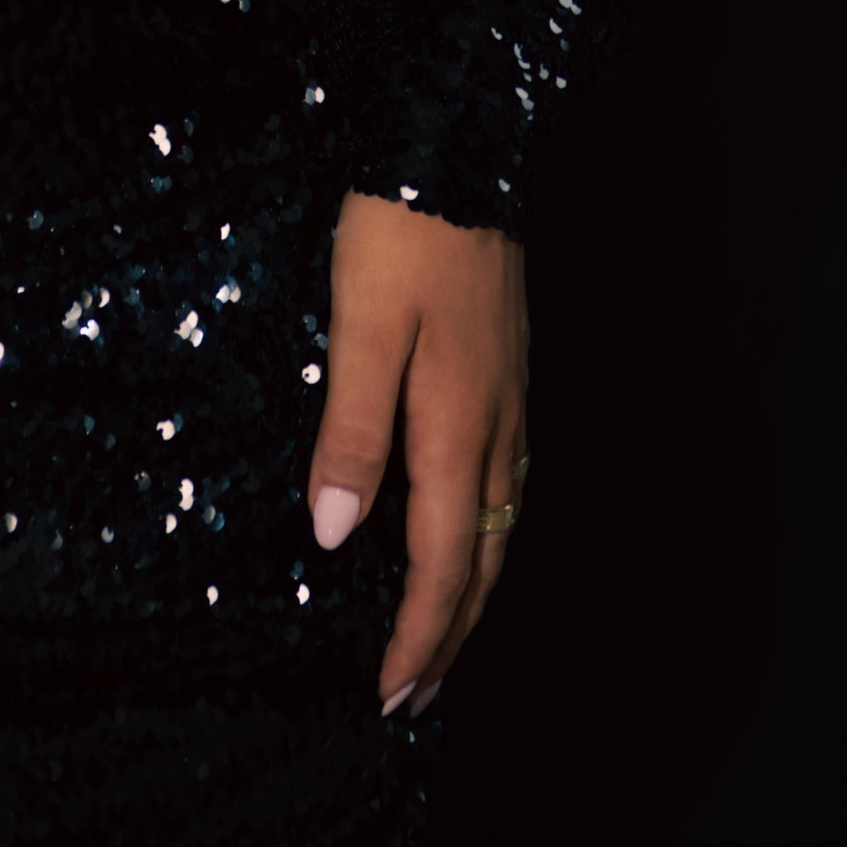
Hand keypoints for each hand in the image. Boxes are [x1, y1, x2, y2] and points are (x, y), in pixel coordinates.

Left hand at [306, 192, 529, 714]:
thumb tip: (339, 535)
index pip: (445, 562)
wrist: (455, 149)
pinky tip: (468, 529)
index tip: (391, 694)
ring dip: (472, 592)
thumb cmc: (402, 232)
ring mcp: (507, 398)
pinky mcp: (504, 372)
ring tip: (441, 638)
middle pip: (483, 558)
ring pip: (500, 523)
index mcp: (456, 423)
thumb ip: (352, 432)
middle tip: (415, 697)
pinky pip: (505, 480)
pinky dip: (486, 532)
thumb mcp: (362, 328)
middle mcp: (493, 423)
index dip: (419, 635)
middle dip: (451, 636)